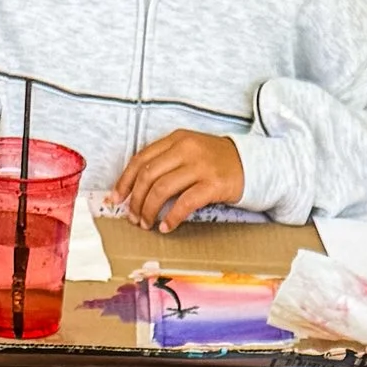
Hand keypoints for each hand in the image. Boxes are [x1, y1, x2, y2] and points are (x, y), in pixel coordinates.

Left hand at [113, 130, 246, 233]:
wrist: (250, 163)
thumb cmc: (215, 161)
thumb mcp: (189, 151)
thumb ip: (165, 161)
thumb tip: (136, 187)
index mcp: (176, 139)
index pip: (140, 159)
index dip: (124, 181)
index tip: (116, 199)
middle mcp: (186, 149)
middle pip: (147, 175)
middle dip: (135, 200)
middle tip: (133, 217)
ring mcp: (200, 166)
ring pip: (162, 189)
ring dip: (149, 210)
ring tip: (146, 224)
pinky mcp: (213, 184)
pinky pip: (184, 203)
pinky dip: (171, 218)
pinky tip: (166, 227)